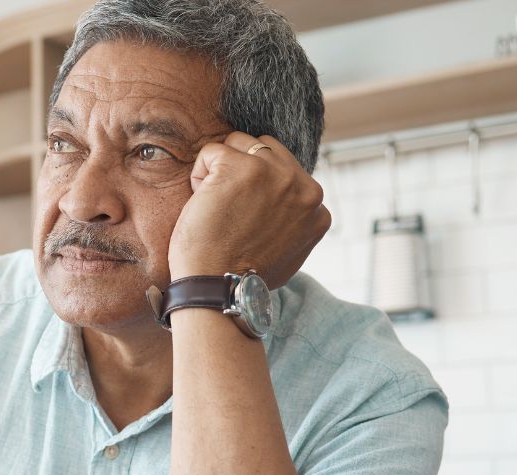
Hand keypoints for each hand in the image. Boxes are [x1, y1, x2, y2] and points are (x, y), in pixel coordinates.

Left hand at [167, 133, 329, 287]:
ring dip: (220, 171)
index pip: (286, 173)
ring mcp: (275, 173)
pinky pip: (212, 152)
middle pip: (266, 151)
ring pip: (240, 143)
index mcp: (317, 209)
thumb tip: (287, 207)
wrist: (218, 288)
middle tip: (228, 209)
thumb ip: (293, 223)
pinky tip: (202, 205)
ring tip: (215, 207)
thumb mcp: (288, 253)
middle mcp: (304, 187)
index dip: (257, 191)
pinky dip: (199, 176)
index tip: (244, 219)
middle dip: (241, 171)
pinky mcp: (242, 167)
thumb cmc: (241, 278)